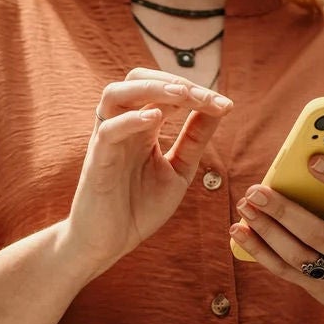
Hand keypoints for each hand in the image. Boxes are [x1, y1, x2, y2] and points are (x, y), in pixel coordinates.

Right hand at [61, 68, 231, 274]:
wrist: (107, 244)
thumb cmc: (138, 208)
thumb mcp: (178, 170)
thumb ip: (194, 140)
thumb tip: (219, 108)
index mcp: (142, 127)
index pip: (166, 91)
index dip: (197, 92)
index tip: (226, 105)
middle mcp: (123, 126)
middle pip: (138, 78)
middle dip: (173, 80)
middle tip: (204, 96)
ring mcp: (107, 140)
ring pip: (116, 93)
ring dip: (150, 88)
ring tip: (182, 95)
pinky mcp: (97, 160)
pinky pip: (108, 130)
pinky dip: (131, 119)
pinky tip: (156, 119)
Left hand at [230, 156, 323, 317]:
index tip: (312, 160)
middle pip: (318, 234)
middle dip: (284, 211)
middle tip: (257, 190)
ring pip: (295, 254)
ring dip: (265, 229)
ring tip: (245, 205)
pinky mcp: (314, 287)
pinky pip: (281, 269)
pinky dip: (257, 250)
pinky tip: (239, 230)